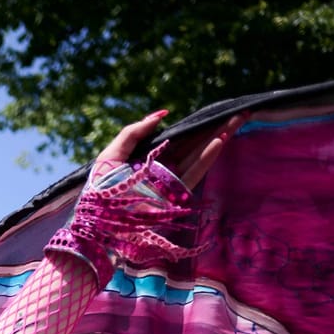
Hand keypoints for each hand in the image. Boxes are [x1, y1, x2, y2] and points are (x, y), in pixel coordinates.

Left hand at [98, 109, 242, 190]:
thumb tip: (162, 115)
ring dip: (218, 138)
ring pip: (198, 156)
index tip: (213, 113)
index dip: (196, 127)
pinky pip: (193, 174)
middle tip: (237, 112)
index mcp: (150, 159)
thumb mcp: (112, 154)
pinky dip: (207, 158)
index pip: (178, 139)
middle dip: (214, 129)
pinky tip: (220, 140)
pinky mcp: (174, 197)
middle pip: (194, 145)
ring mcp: (170, 183)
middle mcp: (164, 170)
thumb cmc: (99, 188)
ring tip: (237, 121)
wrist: (96, 220)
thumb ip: (133, 132)